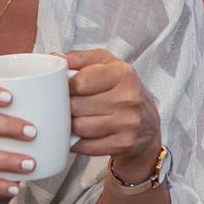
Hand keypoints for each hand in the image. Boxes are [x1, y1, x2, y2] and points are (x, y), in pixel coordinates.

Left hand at [65, 49, 161, 176]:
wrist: (148, 124)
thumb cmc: (122, 90)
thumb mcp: (107, 65)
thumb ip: (81, 58)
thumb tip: (55, 58)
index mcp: (123, 74)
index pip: (81, 81)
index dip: (65, 86)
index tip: (65, 88)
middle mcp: (128, 98)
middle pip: (76, 105)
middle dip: (66, 106)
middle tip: (67, 105)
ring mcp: (127, 123)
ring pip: (79, 127)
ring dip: (70, 124)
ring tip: (73, 118)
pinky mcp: (123, 144)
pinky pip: (85, 145)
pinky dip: (76, 141)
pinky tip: (80, 134)